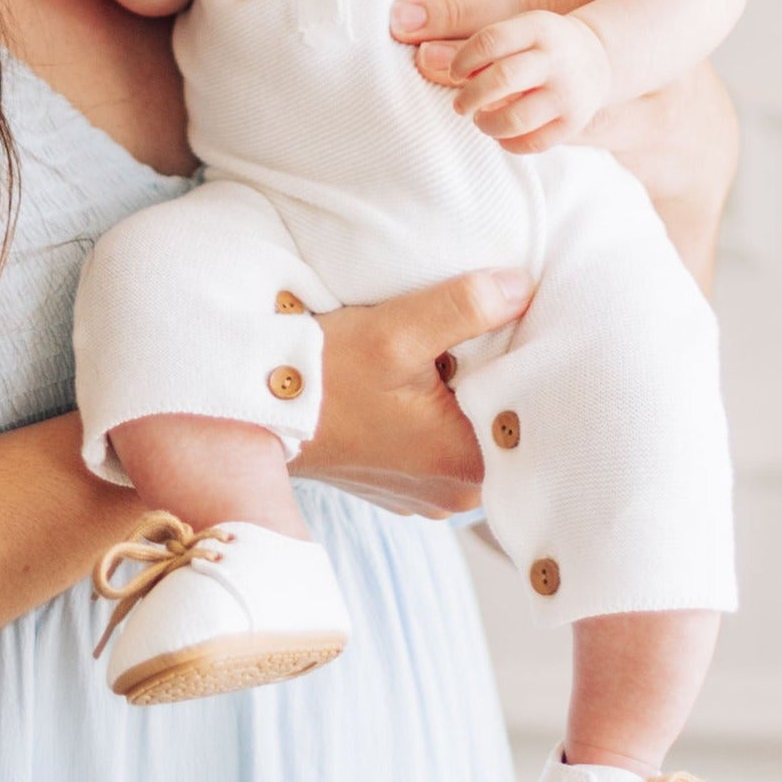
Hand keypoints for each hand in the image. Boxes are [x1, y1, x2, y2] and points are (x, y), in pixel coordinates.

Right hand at [292, 267, 535, 517]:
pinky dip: (434, 409)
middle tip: (484, 331)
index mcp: (466, 468)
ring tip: (446, 354)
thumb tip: (521, 287)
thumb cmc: (320, 380)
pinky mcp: (399, 482)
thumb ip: (464, 307)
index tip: (523, 326)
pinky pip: (438, 440)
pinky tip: (416, 379)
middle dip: (494, 374)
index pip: (529, 411)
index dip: (529, 362)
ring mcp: (424, 493)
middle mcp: (453, 494)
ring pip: (468, 429)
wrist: (252, 412)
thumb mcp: (394, 332)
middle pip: (499, 420)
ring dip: (462, 392)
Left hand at [389, 0, 739, 289]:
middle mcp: (616, 7)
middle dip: (458, 13)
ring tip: (430, 71)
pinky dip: (511, 125)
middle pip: (528, 4)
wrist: (682, 107)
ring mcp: (617, 63)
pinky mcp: (615, 113)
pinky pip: (554, 123)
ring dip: (476, 77)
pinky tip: (479, 121)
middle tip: (402, 20)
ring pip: (538, 68)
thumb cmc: (610, 37)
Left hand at [448, 8, 612, 146]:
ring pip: (515, 119)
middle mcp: (555, 59)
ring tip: (481, 119)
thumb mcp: (518, 29)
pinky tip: (501, 134)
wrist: (595, 60)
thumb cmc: (538, 45)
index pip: (491, 40)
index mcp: (538, 27)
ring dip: (487, 123)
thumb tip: (425, 58)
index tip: (455, 74)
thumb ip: (482, 45)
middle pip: (502, 79)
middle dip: (470, 96)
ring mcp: (567, 93)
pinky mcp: (572, 123)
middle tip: (460, 104)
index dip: (462, 60)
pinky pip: (531, 144)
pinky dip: (507, 143)